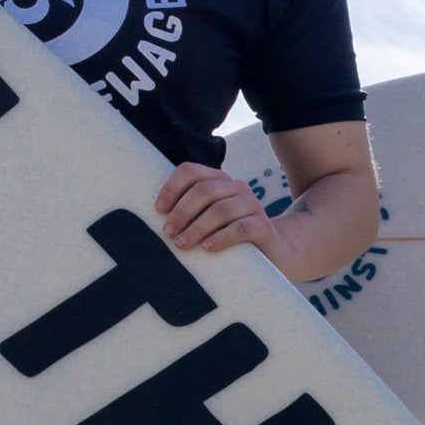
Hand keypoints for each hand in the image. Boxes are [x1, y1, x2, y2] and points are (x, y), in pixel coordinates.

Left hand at [153, 160, 277, 263]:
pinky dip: (221, 237)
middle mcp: (237, 187)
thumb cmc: (228, 236)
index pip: (191, 171)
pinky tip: (207, 248)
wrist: (272, 252)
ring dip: (197, 227)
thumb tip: (152, 216)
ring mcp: (253, 205)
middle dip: (182, 211)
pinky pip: (241, 228)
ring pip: (221, 210)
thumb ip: (189, 211)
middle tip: (168, 232)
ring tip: (182, 244)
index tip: (159, 209)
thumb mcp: (209, 219)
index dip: (172, 187)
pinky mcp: (264, 226)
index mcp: (219, 181)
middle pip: (204, 190)